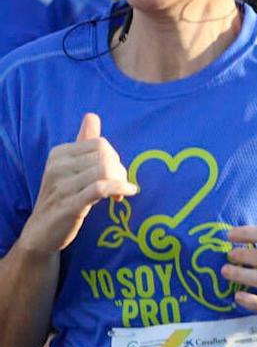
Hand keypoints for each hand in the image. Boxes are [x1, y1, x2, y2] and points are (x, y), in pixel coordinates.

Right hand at [18, 114, 140, 258]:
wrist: (42, 231)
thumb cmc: (62, 196)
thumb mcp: (70, 166)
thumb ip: (83, 142)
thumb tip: (92, 115)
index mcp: (59, 154)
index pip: (100, 144)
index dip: (115, 158)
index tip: (115, 174)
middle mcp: (58, 166)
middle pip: (106, 156)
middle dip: (120, 170)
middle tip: (119, 186)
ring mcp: (62, 185)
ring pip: (105, 170)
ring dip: (120, 182)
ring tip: (119, 194)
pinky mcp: (71, 204)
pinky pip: (102, 188)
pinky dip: (119, 188)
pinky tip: (126, 194)